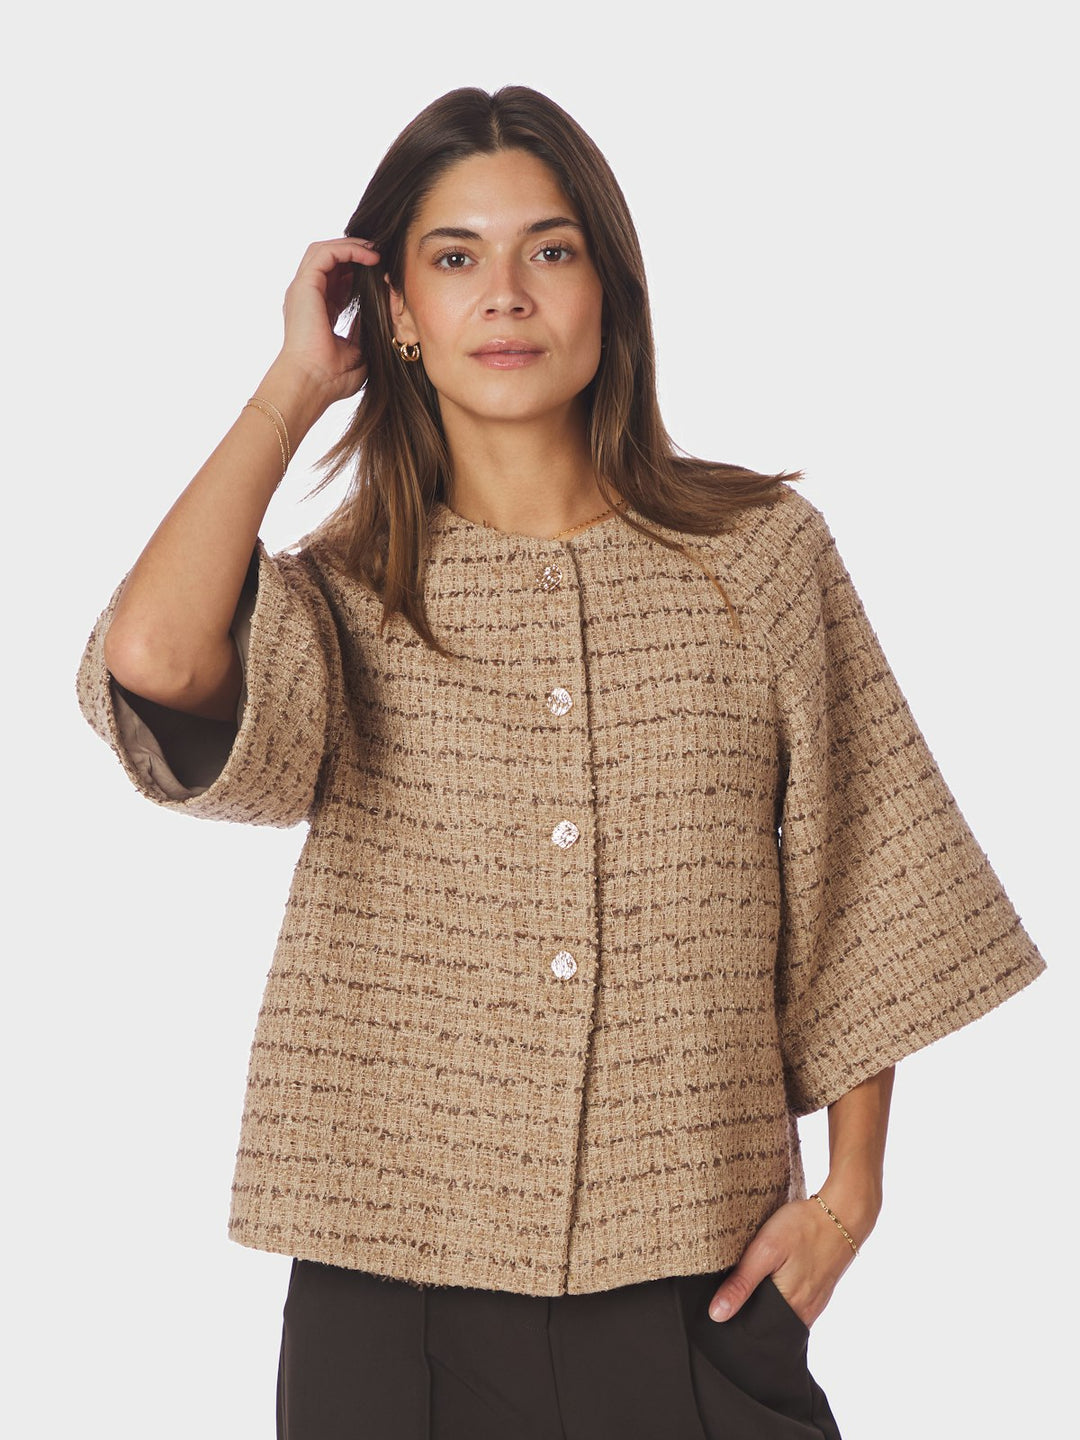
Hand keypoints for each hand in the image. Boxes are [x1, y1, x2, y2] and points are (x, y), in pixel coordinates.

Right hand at [276, 237, 381, 404]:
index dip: (357, 272)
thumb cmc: (331, 378)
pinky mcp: (304, 285)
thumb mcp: (357, 349)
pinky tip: (370, 257)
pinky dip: (348, 249)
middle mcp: (306, 297)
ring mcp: (303, 290)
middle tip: (380, 256)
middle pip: (328, 261)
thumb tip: (379, 309)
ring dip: (352, 246)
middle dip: (354, 253)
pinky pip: (326, 253)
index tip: (380, 273)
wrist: (312, 384)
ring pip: (324, 250)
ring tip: (376, 252)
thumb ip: (364, 327)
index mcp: (317, 312)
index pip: (336, 281)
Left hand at [707, 1195, 863, 1330]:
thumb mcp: (765, 1249)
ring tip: (750, 1287)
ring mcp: (815, 1304)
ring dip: (765, 1306)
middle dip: (749, 1316)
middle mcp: (804, 1313)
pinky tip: (773, 1281)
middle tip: (731, 1295)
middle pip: (768, 1326)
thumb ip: (742, 1283)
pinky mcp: (820, 1293)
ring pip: (782, 1316)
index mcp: (789, 1308)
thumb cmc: (803, 1227)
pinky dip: (780, 1298)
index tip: (718, 1310)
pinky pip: (795, 1306)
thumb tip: (717, 1314)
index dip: (735, 1322)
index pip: (755, 1332)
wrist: (842, 1213)